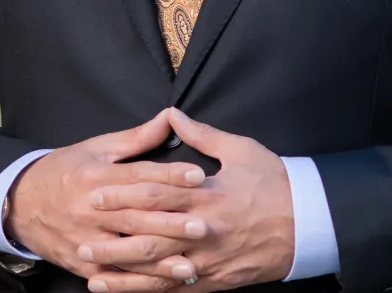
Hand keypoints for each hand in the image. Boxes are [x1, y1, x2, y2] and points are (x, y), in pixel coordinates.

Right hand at [5, 109, 212, 291]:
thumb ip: (135, 138)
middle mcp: (91, 209)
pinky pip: (112, 276)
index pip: (137, 175)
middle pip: (136, 217)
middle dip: (171, 223)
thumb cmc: (62, 171)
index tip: (198, 176)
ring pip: (127, 252)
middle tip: (203, 225)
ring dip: (159, 260)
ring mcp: (86, 240)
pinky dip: (136, 282)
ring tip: (189, 264)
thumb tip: (169, 118)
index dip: (169, 175)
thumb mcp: (94, 149)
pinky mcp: (82, 264)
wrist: (18, 203)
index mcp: (95, 176)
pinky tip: (159, 284)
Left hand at [79, 110, 295, 291]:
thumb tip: (172, 115)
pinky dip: (147, 291)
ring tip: (91, 268)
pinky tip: (123, 290)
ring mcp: (209, 259)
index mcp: (207, 195)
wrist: (310, 224)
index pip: (156, 194)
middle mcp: (204, 230)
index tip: (95, 193)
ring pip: (158, 268)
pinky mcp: (215, 280)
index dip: (122, 194)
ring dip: (122, 269)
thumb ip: (202, 136)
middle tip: (81, 235)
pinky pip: (176, 289)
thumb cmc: (276, 183)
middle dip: (113, 236)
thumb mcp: (242, 150)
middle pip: (149, 234)